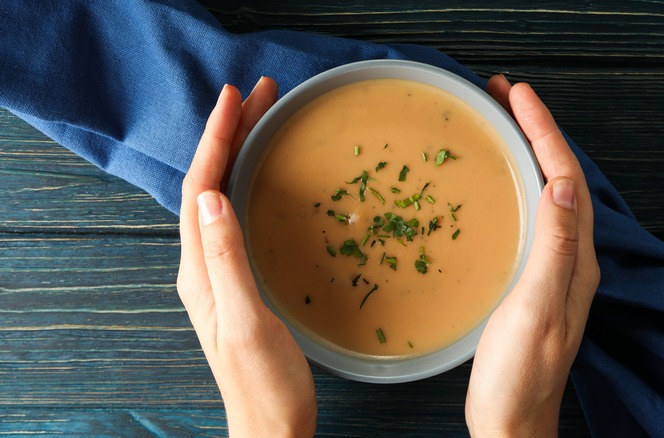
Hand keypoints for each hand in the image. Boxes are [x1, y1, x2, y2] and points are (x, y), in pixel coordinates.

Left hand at [177, 77, 316, 436]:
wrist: (271, 426)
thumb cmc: (264, 384)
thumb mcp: (247, 321)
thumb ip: (227, 261)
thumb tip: (212, 197)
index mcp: (199, 270)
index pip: (200, 189)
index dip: (216, 140)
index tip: (236, 100)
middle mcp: (203, 265)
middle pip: (209, 184)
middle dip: (230, 135)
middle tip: (259, 95)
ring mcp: (220, 272)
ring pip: (222, 195)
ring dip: (238, 153)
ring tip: (261, 120)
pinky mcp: (239, 280)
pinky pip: (237, 215)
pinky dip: (248, 182)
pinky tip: (263, 175)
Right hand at [465, 76, 599, 435]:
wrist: (512, 420)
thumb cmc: (520, 374)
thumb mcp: (536, 307)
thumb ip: (553, 247)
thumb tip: (561, 183)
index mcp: (575, 258)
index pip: (565, 177)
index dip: (544, 131)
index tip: (518, 94)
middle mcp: (569, 257)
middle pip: (558, 177)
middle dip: (535, 131)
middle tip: (502, 95)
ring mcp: (551, 268)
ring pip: (544, 192)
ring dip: (525, 153)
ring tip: (499, 124)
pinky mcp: (531, 279)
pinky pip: (528, 214)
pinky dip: (515, 185)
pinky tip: (495, 183)